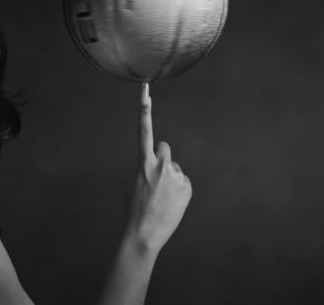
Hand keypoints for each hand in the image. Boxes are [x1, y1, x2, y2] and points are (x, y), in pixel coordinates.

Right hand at [125, 82, 191, 252]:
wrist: (144, 233)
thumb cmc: (136, 209)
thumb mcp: (137, 184)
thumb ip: (149, 169)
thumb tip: (164, 168)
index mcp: (142, 164)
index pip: (144, 132)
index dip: (144, 110)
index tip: (146, 91)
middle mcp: (161, 166)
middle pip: (165, 148)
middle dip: (162, 158)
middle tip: (156, 178)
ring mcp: (175, 176)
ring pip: (174, 169)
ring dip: (170, 179)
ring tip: (161, 198)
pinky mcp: (187, 187)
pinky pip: (183, 182)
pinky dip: (178, 191)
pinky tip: (170, 203)